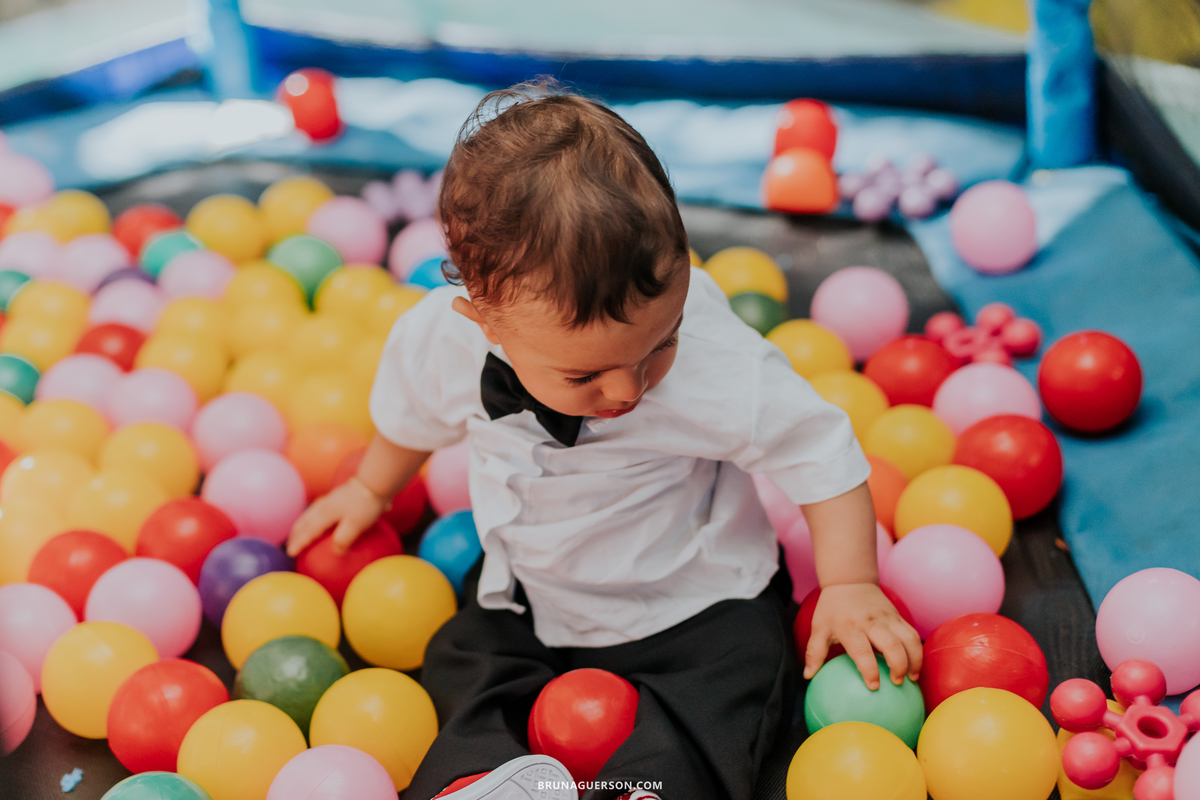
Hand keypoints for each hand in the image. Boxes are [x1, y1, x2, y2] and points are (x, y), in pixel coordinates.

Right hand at [286, 477, 388, 556]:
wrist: (375, 482)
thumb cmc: (366, 504)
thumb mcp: (355, 525)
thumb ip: (343, 539)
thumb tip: (336, 552)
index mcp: (325, 514)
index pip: (308, 531)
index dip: (299, 543)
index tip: (290, 553)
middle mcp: (324, 506)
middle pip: (305, 521)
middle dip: (295, 533)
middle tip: (289, 544)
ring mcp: (330, 500)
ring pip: (310, 513)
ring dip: (302, 524)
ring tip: (299, 531)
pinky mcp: (338, 497)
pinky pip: (318, 509)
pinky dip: (312, 516)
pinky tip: (319, 518)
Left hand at [803, 583, 921, 689]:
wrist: (850, 580)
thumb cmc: (832, 608)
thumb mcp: (819, 627)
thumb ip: (814, 652)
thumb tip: (808, 676)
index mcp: (850, 627)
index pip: (862, 651)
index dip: (869, 670)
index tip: (874, 686)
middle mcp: (871, 622)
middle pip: (892, 645)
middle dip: (898, 666)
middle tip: (897, 682)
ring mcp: (888, 618)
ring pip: (909, 638)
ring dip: (914, 659)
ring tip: (912, 677)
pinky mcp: (898, 616)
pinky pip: (912, 634)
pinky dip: (917, 650)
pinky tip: (915, 665)